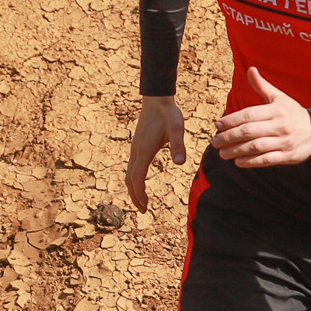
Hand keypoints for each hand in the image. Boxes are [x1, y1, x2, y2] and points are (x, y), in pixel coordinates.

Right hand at [126, 95, 186, 212]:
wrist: (156, 99)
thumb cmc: (168, 114)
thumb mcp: (177, 129)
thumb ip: (178, 145)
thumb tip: (181, 164)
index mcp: (144, 151)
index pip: (137, 179)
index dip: (140, 194)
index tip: (145, 207)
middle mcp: (136, 151)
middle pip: (130, 180)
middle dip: (135, 197)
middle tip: (143, 211)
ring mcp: (135, 148)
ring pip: (129, 174)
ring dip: (133, 189)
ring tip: (141, 200)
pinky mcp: (137, 145)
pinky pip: (132, 167)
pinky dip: (134, 179)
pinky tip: (141, 181)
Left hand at [214, 67, 310, 167]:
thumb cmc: (293, 113)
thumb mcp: (280, 98)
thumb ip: (263, 86)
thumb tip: (250, 69)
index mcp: (276, 109)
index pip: (249, 114)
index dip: (231, 120)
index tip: (218, 125)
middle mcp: (280, 125)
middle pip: (249, 131)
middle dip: (229, 137)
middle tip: (215, 141)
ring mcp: (284, 141)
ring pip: (255, 147)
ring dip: (236, 151)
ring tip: (222, 153)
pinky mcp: (287, 156)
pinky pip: (266, 160)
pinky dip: (251, 162)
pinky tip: (238, 162)